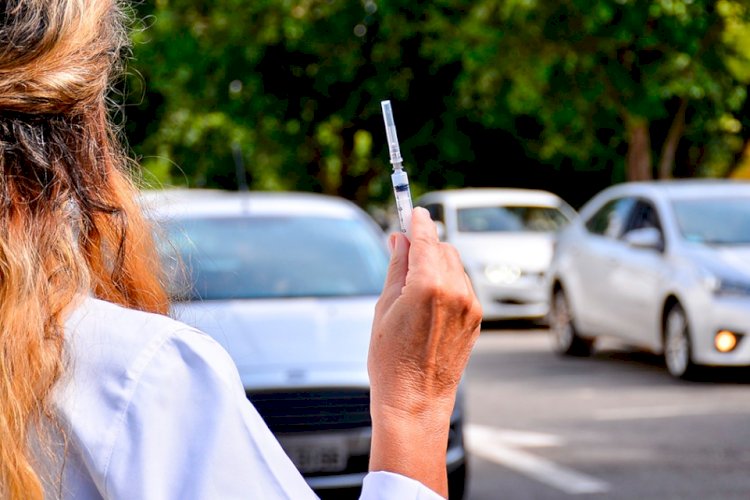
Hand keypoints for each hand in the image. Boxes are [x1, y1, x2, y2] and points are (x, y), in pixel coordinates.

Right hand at [368, 207, 481, 496]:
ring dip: (436, 262)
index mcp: (429, 285)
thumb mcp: (384, 306)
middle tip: (403, 247)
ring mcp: (470, 305)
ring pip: (455, 265)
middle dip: (425, 243)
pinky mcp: (476, 319)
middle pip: (442, 248)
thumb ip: (396, 266)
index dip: (417, 220)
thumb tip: (399, 238)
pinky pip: (463, 286)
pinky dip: (447, 281)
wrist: (415, 401)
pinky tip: (428, 300)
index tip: (413, 210)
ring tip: (413, 282)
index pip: (425, 237)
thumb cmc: (391, 359)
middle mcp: (456, 291)